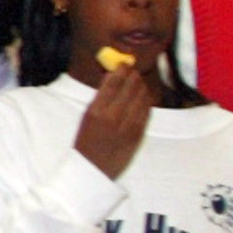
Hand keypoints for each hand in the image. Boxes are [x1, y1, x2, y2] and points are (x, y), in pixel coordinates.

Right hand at [73, 55, 153, 179]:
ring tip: (138, 82)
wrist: (92, 169)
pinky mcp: (138, 134)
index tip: (123, 64)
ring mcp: (128, 126)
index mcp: (96, 110)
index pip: (114, 82)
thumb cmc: (86, 142)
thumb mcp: (86, 117)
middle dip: (133, 75)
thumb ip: (99, 98)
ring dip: (141, 86)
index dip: (121, 69)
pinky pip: (147, 111)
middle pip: (130, 87)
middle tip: (132, 71)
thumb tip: (112, 77)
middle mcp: (113, 116)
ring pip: (142, 97)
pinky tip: (144, 97)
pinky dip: (147, 101)